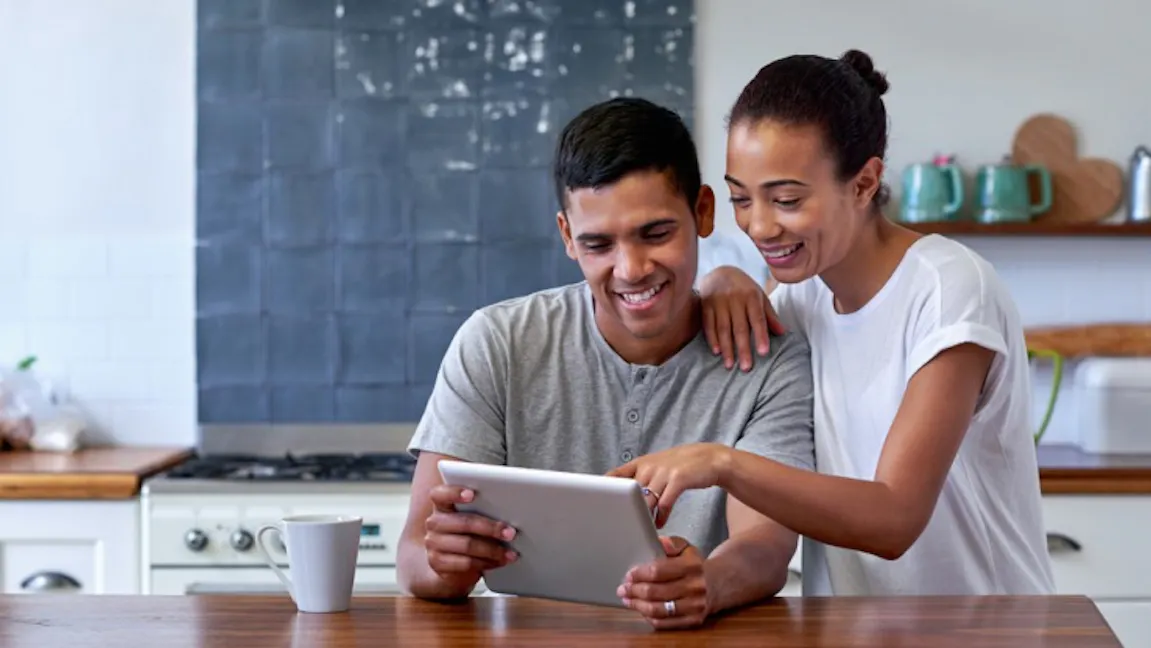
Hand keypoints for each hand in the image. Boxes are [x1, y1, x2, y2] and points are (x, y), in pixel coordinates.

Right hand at [424, 485, 517, 583]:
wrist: (450, 565)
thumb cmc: (466, 534)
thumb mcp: (470, 518)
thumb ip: (481, 509)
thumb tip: (508, 509)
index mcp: (442, 505)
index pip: (440, 494)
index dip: (454, 492)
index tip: (472, 494)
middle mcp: (434, 522)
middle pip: (464, 522)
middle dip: (491, 528)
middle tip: (510, 532)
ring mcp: (433, 543)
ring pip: (467, 545)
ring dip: (493, 550)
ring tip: (510, 552)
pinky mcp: (438, 562)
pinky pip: (466, 562)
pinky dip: (486, 563)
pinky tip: (499, 562)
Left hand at [607, 444, 730, 527]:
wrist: (710, 458)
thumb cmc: (680, 466)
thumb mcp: (657, 466)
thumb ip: (640, 479)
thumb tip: (622, 498)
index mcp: (641, 463)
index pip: (615, 475)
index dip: (604, 490)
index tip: (597, 505)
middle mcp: (649, 466)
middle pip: (629, 494)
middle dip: (626, 512)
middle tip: (622, 527)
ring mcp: (663, 472)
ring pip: (646, 501)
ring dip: (644, 518)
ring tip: (642, 530)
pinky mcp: (678, 479)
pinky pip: (664, 503)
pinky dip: (661, 516)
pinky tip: (659, 524)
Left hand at [618, 536, 710, 629]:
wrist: (717, 584)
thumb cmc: (694, 566)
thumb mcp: (686, 549)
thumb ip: (672, 543)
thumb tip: (660, 542)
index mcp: (691, 566)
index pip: (658, 571)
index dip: (639, 574)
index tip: (628, 575)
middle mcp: (695, 587)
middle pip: (655, 592)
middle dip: (634, 590)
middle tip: (622, 589)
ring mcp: (695, 606)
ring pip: (658, 609)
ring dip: (638, 605)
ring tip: (628, 600)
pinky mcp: (694, 620)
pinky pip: (665, 623)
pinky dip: (649, 617)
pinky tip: (642, 610)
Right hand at [699, 266, 784, 371]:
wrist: (719, 271)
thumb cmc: (743, 288)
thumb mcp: (759, 296)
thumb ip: (769, 314)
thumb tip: (782, 332)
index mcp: (751, 296)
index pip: (757, 319)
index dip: (760, 336)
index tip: (763, 352)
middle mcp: (735, 298)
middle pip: (740, 327)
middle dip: (743, 348)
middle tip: (747, 368)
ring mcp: (718, 301)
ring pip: (723, 328)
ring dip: (727, 348)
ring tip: (730, 365)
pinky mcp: (705, 305)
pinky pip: (708, 324)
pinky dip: (712, 339)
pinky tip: (717, 352)